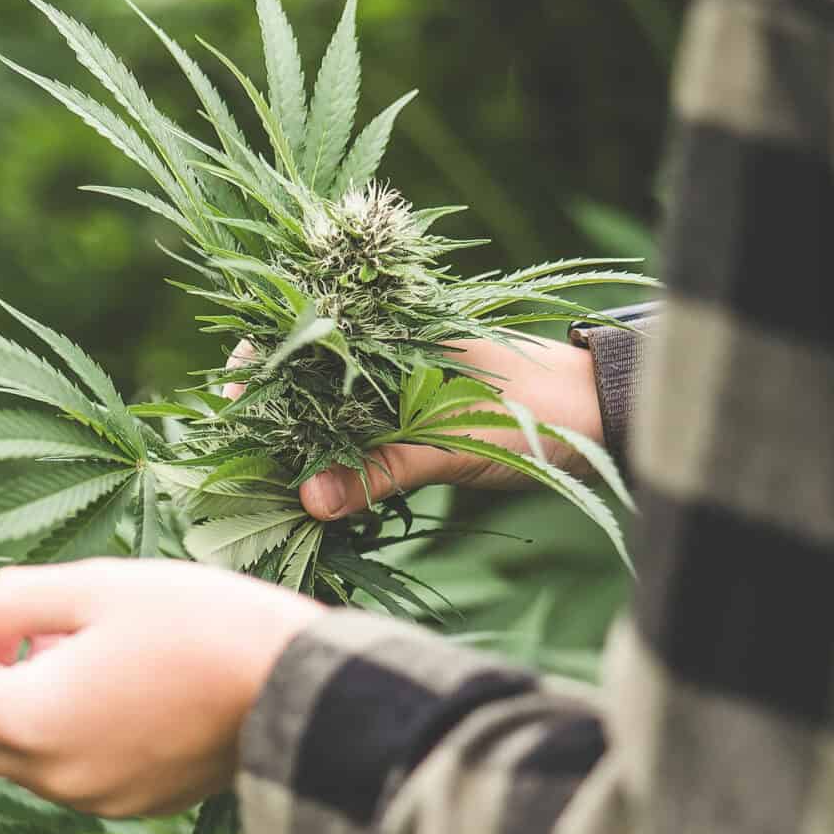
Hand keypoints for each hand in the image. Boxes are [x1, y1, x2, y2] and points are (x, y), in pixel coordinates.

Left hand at [0, 558, 322, 815]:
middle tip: (12, 621)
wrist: (299, 689)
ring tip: (73, 640)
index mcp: (32, 721)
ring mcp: (96, 798)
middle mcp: (54, 776)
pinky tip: (112, 678)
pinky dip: (63, 726)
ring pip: (19, 755)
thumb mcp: (97, 587)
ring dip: (20, 699)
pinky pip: (69, 769)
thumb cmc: (201, 625)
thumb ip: (9, 600)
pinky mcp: (136, 802)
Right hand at [223, 335, 601, 514]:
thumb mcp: (455, 439)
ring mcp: (403, 390)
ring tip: (267, 485)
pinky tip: (318, 496)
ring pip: (332, 414)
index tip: (231, 400)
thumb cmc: (535, 411)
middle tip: (241, 458)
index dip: (262, 362)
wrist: (602, 416)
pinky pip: (362, 441)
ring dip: (303, 446)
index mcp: (394, 332)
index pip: (305, 333)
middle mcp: (390, 355)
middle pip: (309, 379)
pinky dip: (338, 465)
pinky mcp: (418, 425)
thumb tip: (309, 501)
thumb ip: (384, 468)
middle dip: (273, 415)